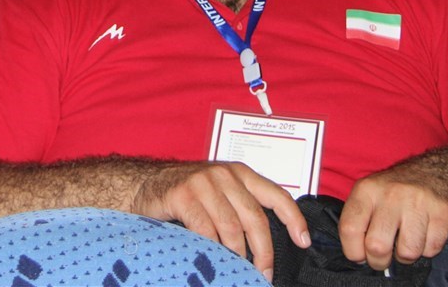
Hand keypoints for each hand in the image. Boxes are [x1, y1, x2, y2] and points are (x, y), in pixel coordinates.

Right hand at [130, 161, 309, 280]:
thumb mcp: (220, 194)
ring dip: (237, 255)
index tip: (304, 242)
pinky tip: (213, 259)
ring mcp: (204, 183)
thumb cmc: (186, 195)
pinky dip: (212, 249)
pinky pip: (206, 230)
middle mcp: (225, 174)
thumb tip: (266, 243)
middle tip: (264, 274)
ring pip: (232, 227)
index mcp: (240, 173)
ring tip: (238, 270)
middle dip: (264, 251)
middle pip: (255, 218)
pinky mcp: (183, 195)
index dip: (294, 219)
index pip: (276, 194)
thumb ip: (241, 209)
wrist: (144, 185)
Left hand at [339, 170, 447, 270]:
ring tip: (405, 243)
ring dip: (405, 256)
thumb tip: (356, 254)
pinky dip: (427, 249)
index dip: (353, 251)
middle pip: (377, 246)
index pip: (349, 228)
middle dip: (379, 261)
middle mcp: (391, 195)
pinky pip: (430, 250)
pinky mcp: (442, 213)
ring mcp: (418, 203)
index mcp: (367, 190)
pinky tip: (424, 235)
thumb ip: (358, 219)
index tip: (360, 256)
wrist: (436, 171)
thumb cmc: (397, 190)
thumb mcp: (370, 193)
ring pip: (407, 252)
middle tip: (383, 258)